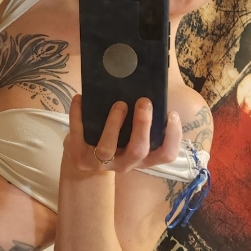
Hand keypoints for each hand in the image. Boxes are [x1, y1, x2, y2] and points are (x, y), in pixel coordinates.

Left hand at [64, 95, 181, 173]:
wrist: (85, 157)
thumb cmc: (116, 138)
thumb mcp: (132, 133)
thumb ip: (143, 120)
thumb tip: (150, 86)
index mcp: (143, 158)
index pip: (166, 155)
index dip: (173, 137)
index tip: (171, 114)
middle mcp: (125, 164)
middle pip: (138, 151)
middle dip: (142, 125)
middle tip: (144, 102)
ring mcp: (101, 164)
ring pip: (108, 149)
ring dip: (114, 123)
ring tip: (119, 104)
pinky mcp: (80, 158)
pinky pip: (79, 135)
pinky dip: (78, 115)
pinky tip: (80, 98)